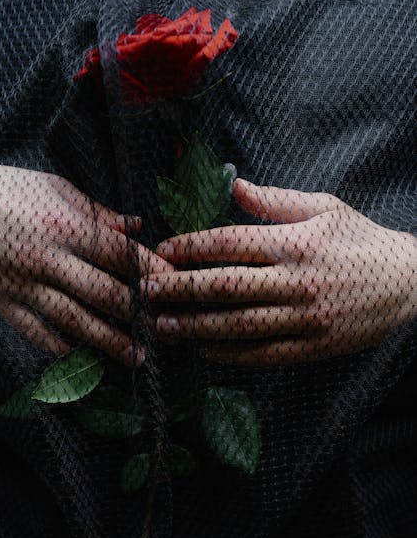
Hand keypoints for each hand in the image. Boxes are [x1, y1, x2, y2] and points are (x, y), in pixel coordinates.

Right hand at [0, 154, 171, 364]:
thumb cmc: (4, 188)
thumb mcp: (55, 189)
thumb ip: (99, 213)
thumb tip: (137, 225)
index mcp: (67, 227)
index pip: (122, 255)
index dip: (153, 274)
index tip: (176, 287)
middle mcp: (49, 259)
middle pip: (106, 293)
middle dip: (140, 314)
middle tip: (166, 329)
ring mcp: (25, 285)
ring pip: (77, 321)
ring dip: (111, 341)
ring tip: (137, 357)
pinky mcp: (3, 303)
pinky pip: (38, 333)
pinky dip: (62, 349)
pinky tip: (84, 360)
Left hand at [141, 178, 416, 364]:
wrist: (407, 283)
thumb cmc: (360, 240)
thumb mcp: (324, 208)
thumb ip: (275, 200)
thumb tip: (232, 184)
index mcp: (294, 242)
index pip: (230, 243)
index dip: (191, 247)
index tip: (162, 251)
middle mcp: (295, 281)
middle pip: (224, 286)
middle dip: (179, 289)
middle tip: (147, 292)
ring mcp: (304, 318)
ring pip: (238, 325)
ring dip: (196, 326)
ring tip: (164, 325)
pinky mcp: (312, 346)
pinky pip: (262, 353)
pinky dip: (230, 353)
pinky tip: (204, 349)